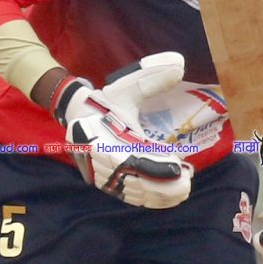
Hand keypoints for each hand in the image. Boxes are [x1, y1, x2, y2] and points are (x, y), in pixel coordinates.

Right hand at [53, 52, 193, 208]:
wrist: (75, 113)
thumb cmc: (105, 101)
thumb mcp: (127, 86)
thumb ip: (152, 77)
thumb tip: (179, 64)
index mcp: (107, 139)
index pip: (136, 161)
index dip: (159, 168)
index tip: (180, 168)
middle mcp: (103, 162)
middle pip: (137, 183)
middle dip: (165, 186)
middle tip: (187, 183)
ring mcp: (102, 175)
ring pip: (134, 193)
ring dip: (160, 196)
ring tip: (182, 190)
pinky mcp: (104, 183)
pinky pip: (128, 196)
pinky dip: (148, 199)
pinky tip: (167, 197)